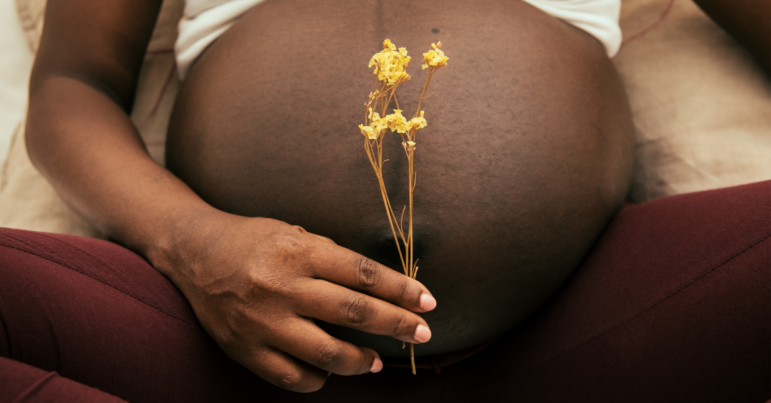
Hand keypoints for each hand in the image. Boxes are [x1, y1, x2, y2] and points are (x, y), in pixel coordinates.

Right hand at [163, 213, 436, 391]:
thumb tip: (380, 288)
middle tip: (422, 333)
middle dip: (397, 325)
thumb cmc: (252, 239)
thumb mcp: (294, 234)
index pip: (363, 274)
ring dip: (361, 360)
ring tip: (375, 361)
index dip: (402, 290)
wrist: (193, 252)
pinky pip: (293, 377)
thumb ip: (333, 258)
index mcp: (298, 252)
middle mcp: (282, 287)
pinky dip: (319, 378)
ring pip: (327, 354)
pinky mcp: (244, 349)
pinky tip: (329, 371)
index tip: (427, 302)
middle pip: (354, 313)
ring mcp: (262, 322)